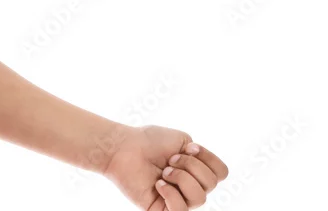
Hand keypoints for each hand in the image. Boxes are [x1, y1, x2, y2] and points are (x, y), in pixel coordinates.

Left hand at [103, 124, 228, 209]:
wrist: (123, 147)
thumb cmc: (148, 141)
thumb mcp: (182, 140)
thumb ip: (202, 157)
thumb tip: (212, 176)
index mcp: (196, 169)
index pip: (222, 172)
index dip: (208, 158)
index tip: (188, 148)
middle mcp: (190, 186)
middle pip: (212, 183)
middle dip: (190, 165)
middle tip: (169, 160)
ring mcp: (178, 199)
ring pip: (200, 197)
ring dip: (180, 178)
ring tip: (163, 172)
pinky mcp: (163, 210)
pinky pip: (181, 210)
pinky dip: (171, 194)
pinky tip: (158, 184)